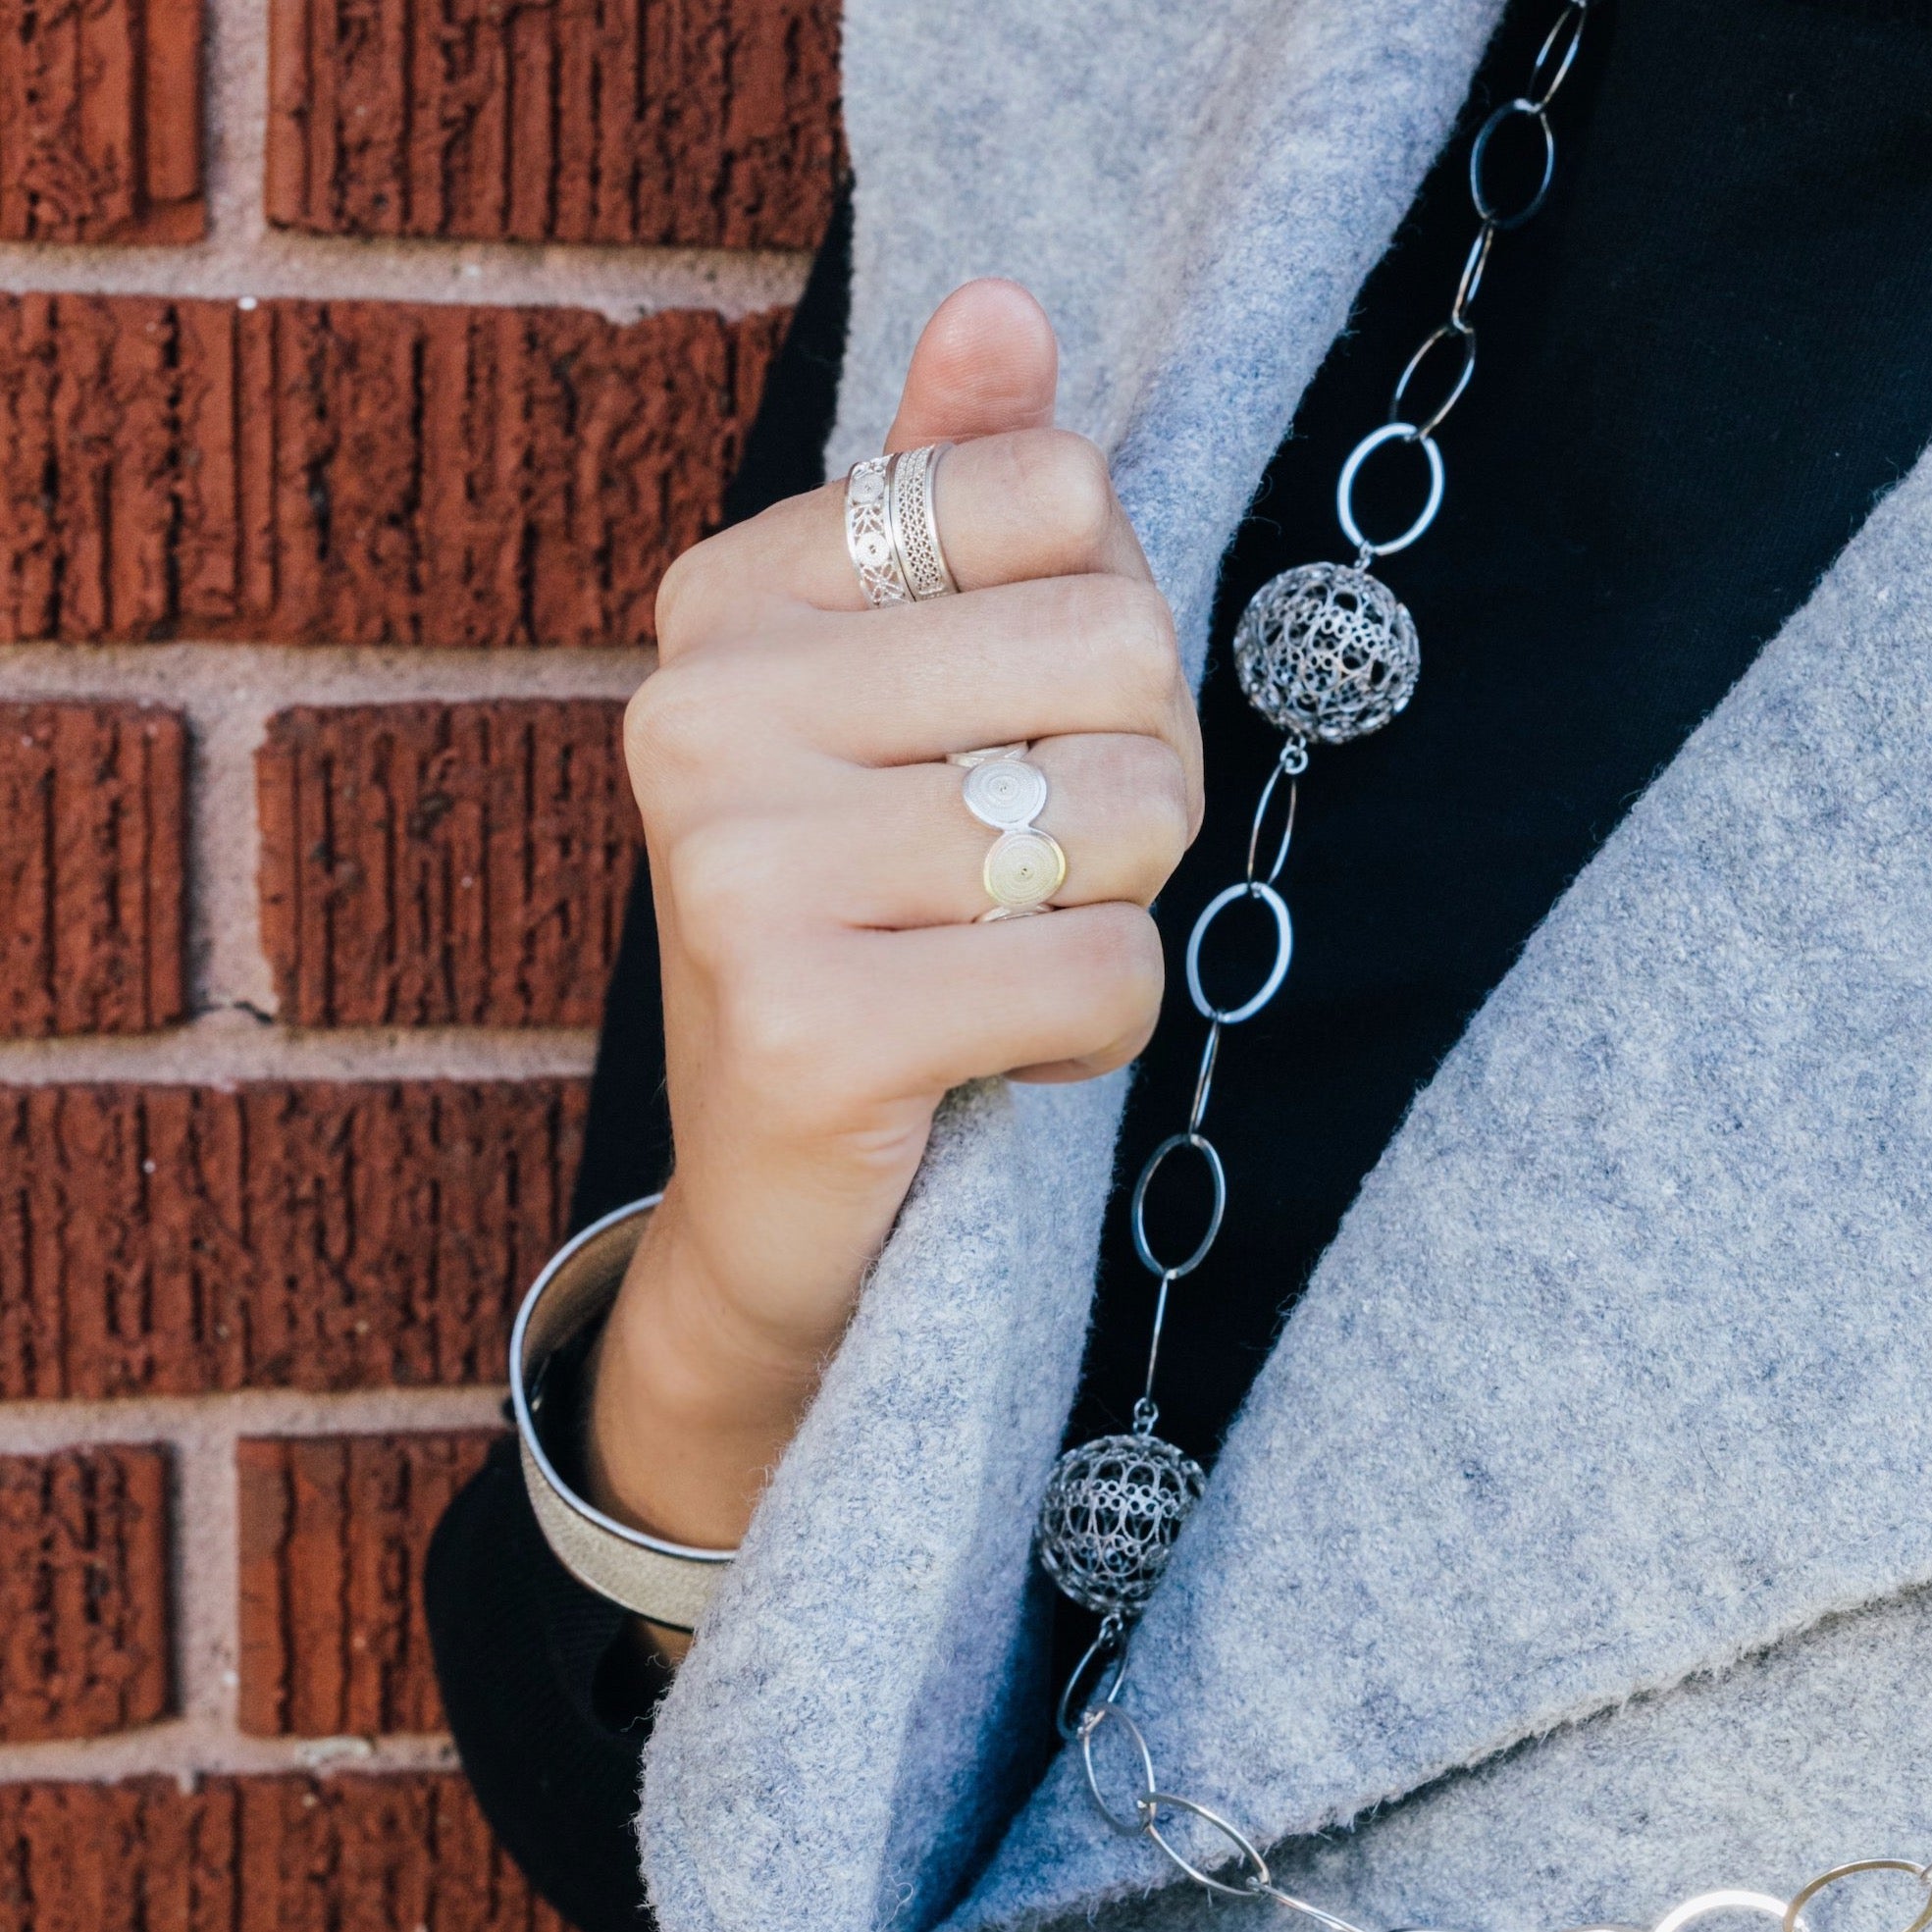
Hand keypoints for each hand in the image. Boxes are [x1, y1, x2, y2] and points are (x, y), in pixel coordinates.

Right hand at [585, 281, 1201, 1588]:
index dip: (1104, 632)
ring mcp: (733, 870)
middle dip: (1133, 785)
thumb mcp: (905, 700)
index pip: (1061, 495)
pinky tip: (987, 1053)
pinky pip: (1104, 979)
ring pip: (1129, 822)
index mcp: (727, 600)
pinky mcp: (801, 1028)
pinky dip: (1095, 1034)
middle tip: (1023, 875)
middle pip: (1125, 651)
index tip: (1011, 731)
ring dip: (1115, 914)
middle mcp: (700, 710)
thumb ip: (949, 496)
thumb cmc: (866, 922)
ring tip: (993, 957)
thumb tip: (1007, 302)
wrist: (774, 1192)